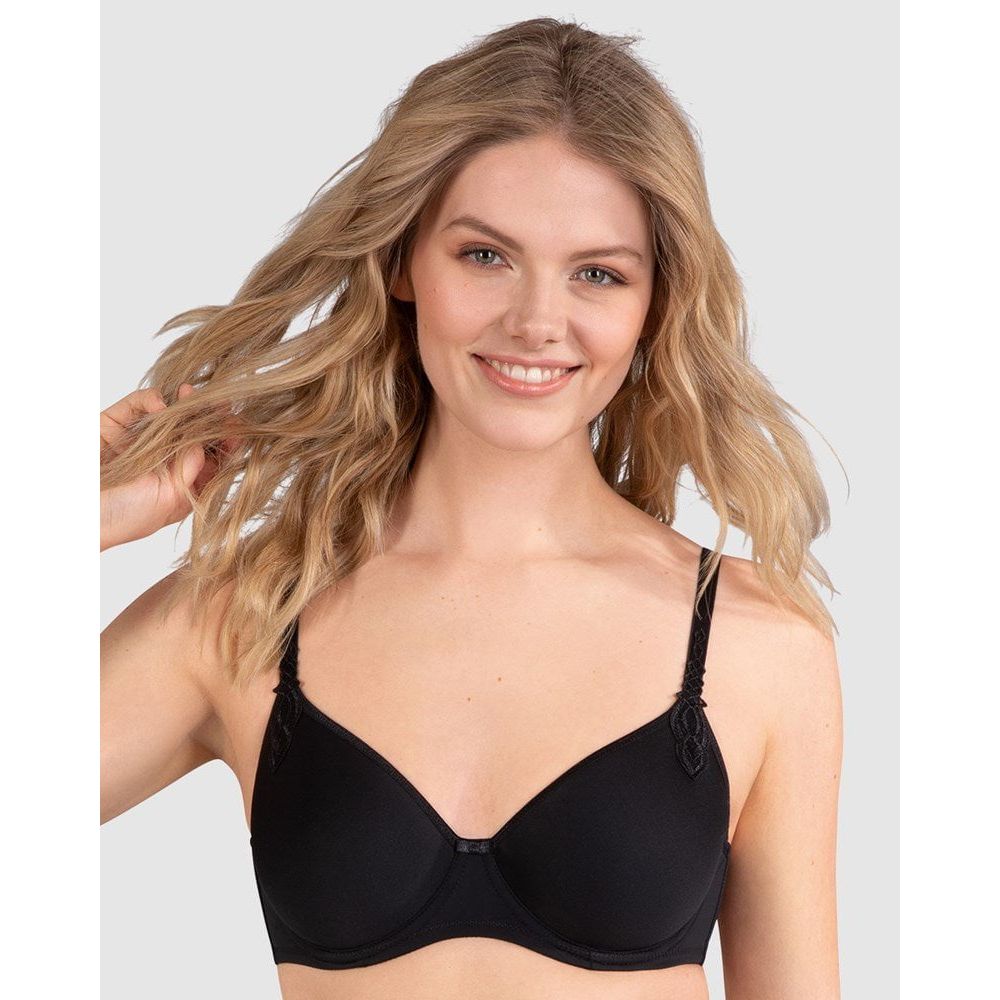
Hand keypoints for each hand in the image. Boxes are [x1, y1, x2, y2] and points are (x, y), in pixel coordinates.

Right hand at [100, 384, 239, 550]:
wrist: (72, 513)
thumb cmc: (123, 517)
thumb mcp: (171, 497)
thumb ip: (192, 466)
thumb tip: (204, 439)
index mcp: (183, 484)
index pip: (214, 458)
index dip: (228, 441)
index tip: (238, 427)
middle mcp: (164, 461)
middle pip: (197, 432)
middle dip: (211, 417)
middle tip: (223, 404)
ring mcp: (140, 441)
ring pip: (172, 415)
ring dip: (186, 404)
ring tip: (193, 396)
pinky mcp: (117, 424)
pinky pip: (140, 404)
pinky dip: (153, 400)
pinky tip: (161, 406)